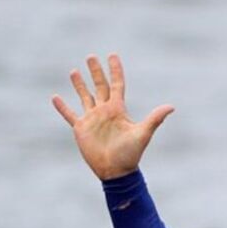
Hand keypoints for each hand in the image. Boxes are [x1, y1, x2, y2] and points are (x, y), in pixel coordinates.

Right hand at [51, 54, 173, 180]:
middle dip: (95, 71)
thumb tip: (171, 107)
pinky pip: (69, 114)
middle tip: (91, 56)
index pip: (117, 84)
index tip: (113, 55)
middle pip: (99, 86)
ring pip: (84, 96)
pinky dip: (62, 107)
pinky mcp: (81, 129)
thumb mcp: (143, 134)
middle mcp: (105, 111)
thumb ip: (155, 119)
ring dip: (79, 84)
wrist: (116, 172)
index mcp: (118, 109)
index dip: (115, 70)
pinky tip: (55, 97)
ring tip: (74, 71)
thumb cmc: (131, 154)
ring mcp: (92, 119)